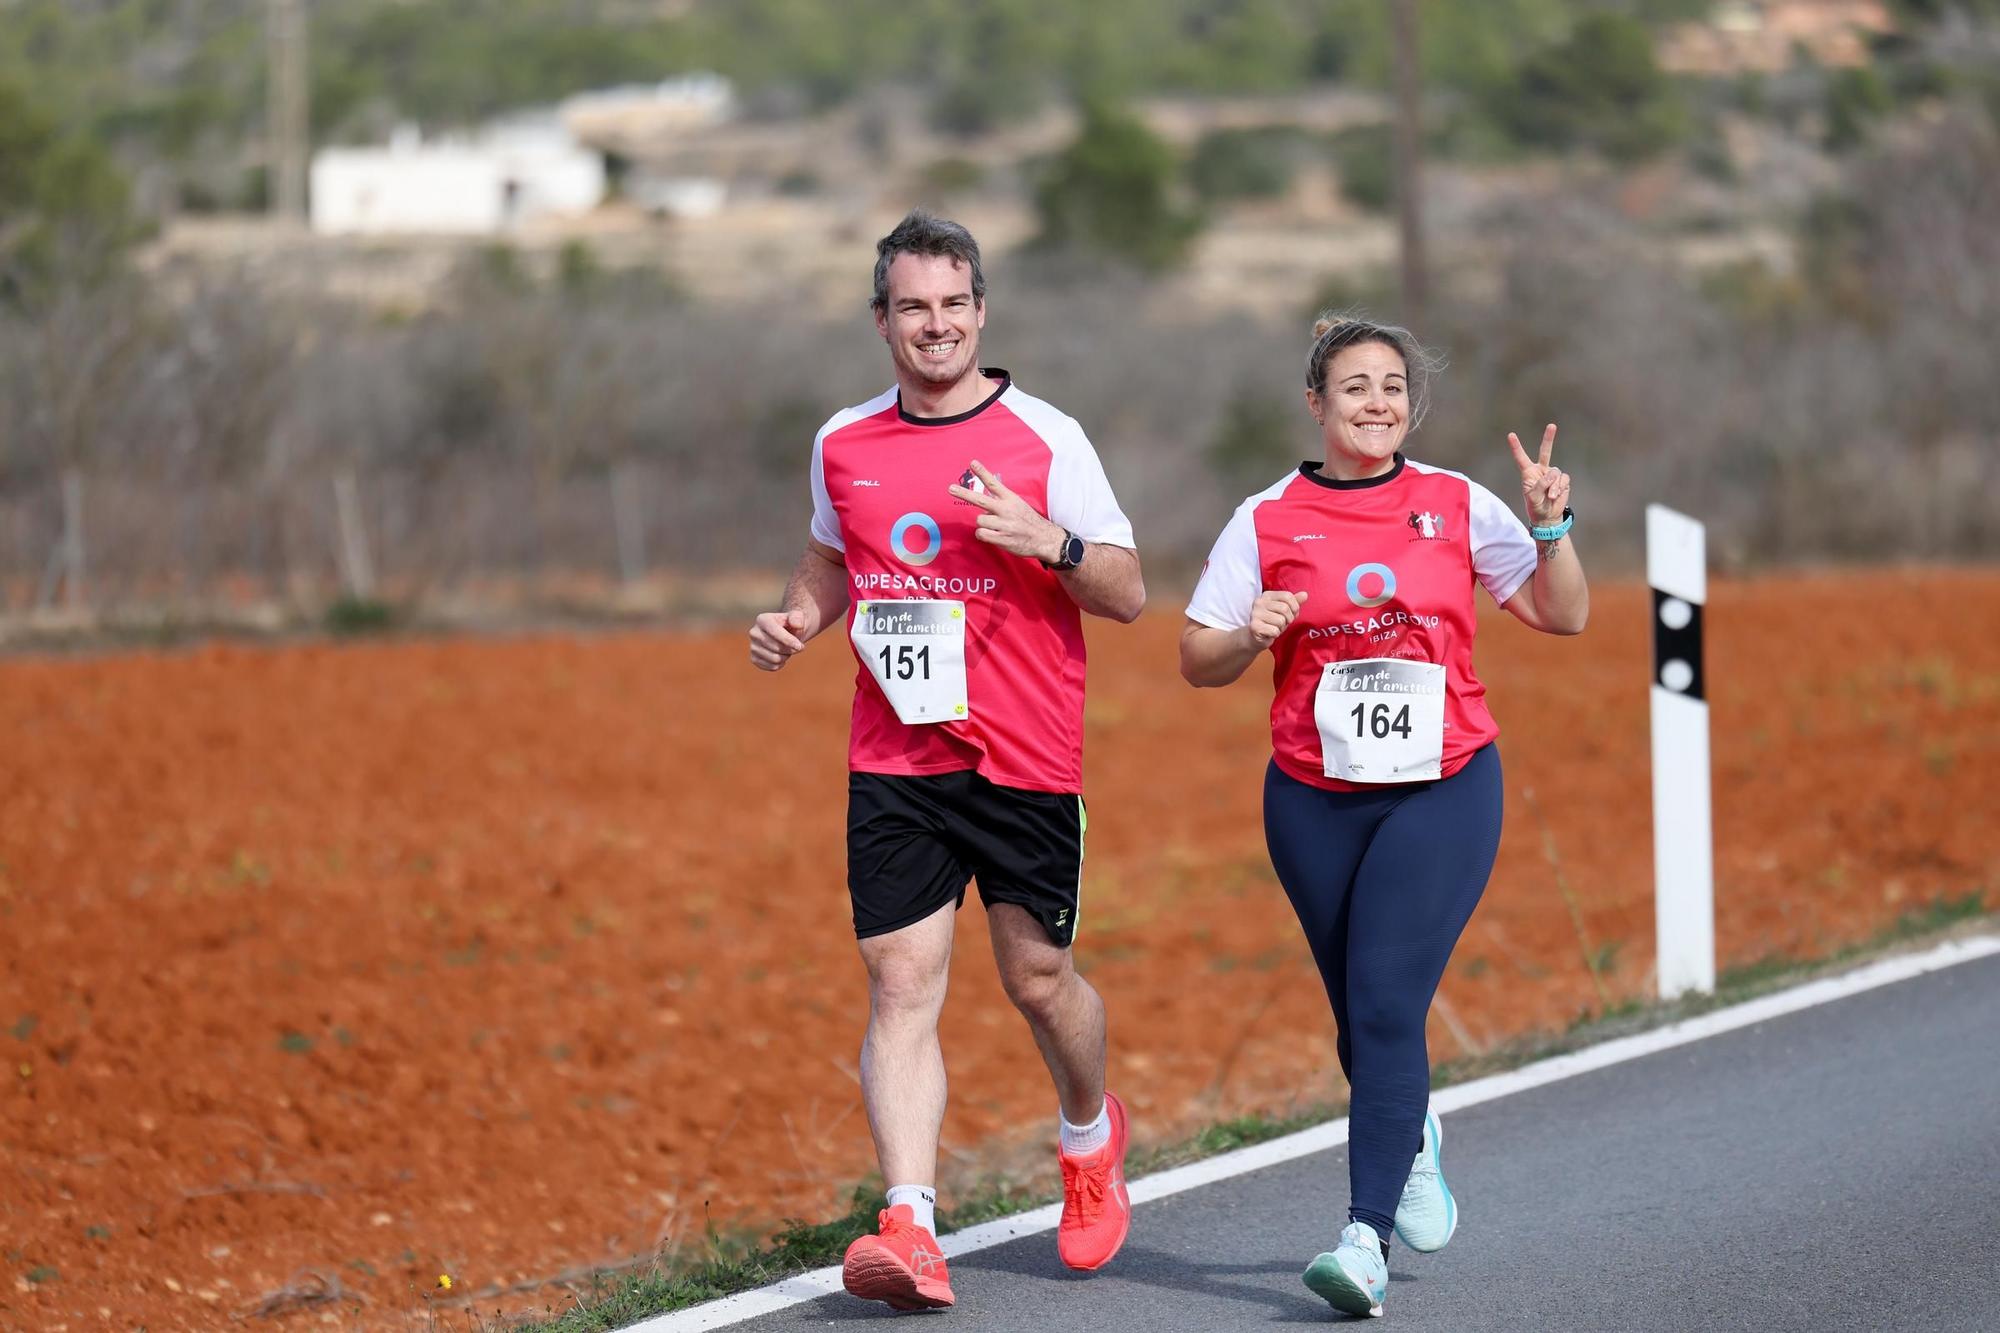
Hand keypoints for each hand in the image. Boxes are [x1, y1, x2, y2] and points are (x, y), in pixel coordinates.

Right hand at [749, 608, 808, 670]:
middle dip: (791, 649)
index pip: (775, 633)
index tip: (800, 646)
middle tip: (796, 646)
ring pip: (775, 659)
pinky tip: (782, 655)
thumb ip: (798, 618)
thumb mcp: (797, 617)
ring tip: (787, 649)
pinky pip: (772, 667)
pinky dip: (781, 664)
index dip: (789, 641)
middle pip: (777, 648)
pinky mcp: (754, 659)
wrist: (786, 633)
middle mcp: (754, 633)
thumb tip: (797, 624)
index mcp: (762, 619)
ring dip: (786, 656)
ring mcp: (753, 646)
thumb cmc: (792, 625)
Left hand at [947, 460, 1065, 563]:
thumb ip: (1002, 499)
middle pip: (980, 499)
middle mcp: (1006, 510)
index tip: (972, 463)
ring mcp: (1004, 524)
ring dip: (984, 524)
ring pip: (979, 520)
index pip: (994, 484)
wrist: (1044, 538)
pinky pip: (981, 534)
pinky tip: (994, 535)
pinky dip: (984, 535)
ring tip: (996, 527)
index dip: (982, 473)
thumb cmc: (1028, 520)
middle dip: (964, 493)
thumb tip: (985, 494)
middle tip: (951, 488)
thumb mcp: (1018, 504)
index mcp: (1010, 499)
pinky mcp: (1002, 538)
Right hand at [1248, 590, 1307, 647]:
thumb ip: (1294, 602)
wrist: (1256, 637)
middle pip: (1285, 608)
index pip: (1287, 596)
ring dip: (1281, 627)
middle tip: (1282, 623)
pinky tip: (1269, 633)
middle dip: (1288, 619)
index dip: (1295, 607)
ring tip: (1274, 627)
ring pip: (1280, 620)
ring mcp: (1255, 614)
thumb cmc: (1272, 622)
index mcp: (1267, 595)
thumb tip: (1305, 594)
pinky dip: (1275, 634)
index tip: (1292, 613)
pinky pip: (1274, 631)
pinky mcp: (1254, 626)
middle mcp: (1259, 602)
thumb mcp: (1285, 611)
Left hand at [1506, 424, 1569, 526]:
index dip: (1516, 447)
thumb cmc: (1536, 506)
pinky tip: (1556, 495)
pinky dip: (1560, 488)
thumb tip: (1552, 476)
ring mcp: (1553, 474)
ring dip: (1553, 486)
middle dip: (1549, 438)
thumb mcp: (1532, 498)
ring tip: (1549, 496)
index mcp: (1528, 473)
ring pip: (1555, 473)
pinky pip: (1564, 479)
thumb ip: (1540, 485)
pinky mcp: (1563, 480)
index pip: (1521, 458)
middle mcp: (1541, 470)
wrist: (1548, 516)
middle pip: (1545, 452)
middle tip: (1552, 425)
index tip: (1511, 435)